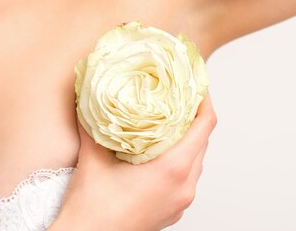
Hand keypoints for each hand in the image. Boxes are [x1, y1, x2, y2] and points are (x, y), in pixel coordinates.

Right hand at [49, 91, 217, 230]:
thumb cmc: (91, 211)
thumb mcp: (93, 160)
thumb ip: (94, 125)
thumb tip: (90, 97)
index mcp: (173, 169)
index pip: (205, 126)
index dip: (204, 101)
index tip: (196, 85)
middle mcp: (185, 185)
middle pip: (203, 141)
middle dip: (194, 117)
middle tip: (180, 97)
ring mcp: (181, 201)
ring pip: (196, 160)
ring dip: (188, 139)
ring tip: (171, 121)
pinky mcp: (174, 210)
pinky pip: (187, 177)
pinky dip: (181, 160)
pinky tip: (161, 152)